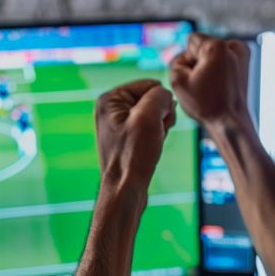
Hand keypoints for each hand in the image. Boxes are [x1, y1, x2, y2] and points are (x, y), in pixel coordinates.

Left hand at [96, 80, 174, 194]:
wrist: (125, 190)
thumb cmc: (133, 156)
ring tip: (152, 143)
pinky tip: (151, 149)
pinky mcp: (125, 139)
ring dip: (160, 127)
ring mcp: (117, 125)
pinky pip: (149, 129)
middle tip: (153, 135)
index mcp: (109, 99)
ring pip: (153, 115)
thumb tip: (165, 96)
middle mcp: (110, 109)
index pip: (151, 85)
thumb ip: (159, 96)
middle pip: (152, 99)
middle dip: (160, 115)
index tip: (153, 124)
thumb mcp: (149, 117)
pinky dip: (156, 136)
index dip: (161, 103)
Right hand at [170, 33, 251, 131]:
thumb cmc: (205, 105)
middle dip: (198, 62)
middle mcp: (233, 45)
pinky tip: (219, 84)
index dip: (187, 60)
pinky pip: (224, 59)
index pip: (191, 41)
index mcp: (217, 46)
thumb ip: (175, 62)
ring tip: (211, 87)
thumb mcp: (178, 82)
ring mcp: (242, 54)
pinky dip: (219, 69)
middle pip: (203, 46)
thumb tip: (185, 58)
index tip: (194, 78)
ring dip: (208, 66)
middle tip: (203, 85)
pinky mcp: (245, 63)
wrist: (230, 122)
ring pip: (213, 53)